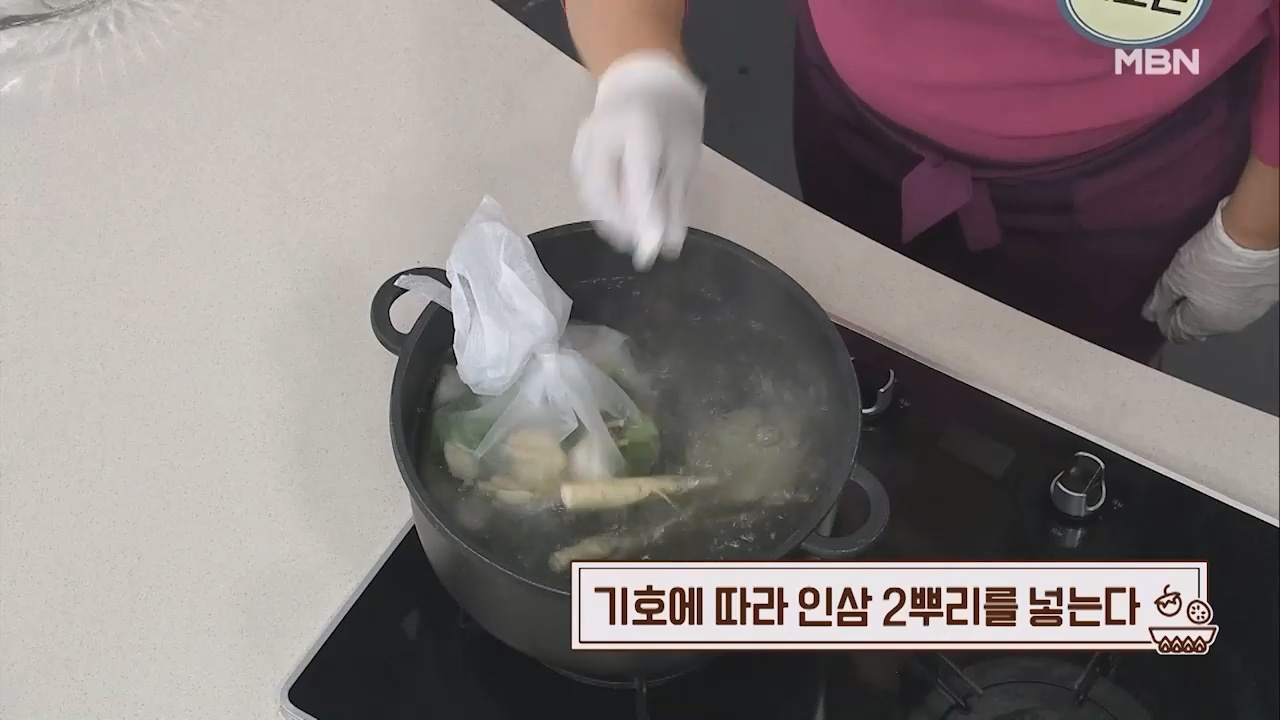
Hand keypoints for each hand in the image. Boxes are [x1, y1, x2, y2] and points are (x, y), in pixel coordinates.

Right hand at [572, 51, 704, 269]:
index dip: (644, 216)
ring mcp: (585, 142)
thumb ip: (674, 199)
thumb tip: (668, 242)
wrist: (644, 78)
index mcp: (637, 126)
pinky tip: (619, 220)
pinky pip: (586, 188)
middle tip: (644, 249)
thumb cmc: (673, 117)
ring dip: (611, 222)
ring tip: (633, 238)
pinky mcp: (577, 152)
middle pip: (605, 190)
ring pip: (591, 194)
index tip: (655, 247)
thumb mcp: (685, 156)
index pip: (637, 178)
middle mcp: (603, 133)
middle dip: (624, 225)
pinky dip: (602, 209)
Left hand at [1142, 198, 1278, 342]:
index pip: (1176, 333)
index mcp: (1204, 324)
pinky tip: (1224, 277)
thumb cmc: (1210, 258)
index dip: (1163, 318)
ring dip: (1208, 304)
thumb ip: (1161, 299)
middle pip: (1199, 326)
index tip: (1160, 300)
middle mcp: (1229, 326)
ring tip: (1201, 281)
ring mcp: (1251, 312)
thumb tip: (1149, 315)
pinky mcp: (1267, 296)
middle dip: (1185, 312)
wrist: (1256, 234)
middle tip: (1179, 288)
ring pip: (1220, 315)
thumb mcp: (1175, 277)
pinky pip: (1239, 302)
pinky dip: (1228, 295)